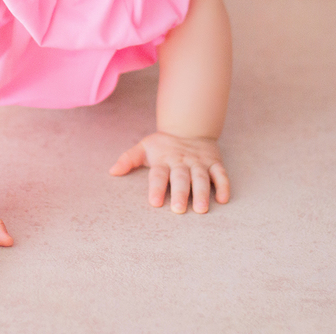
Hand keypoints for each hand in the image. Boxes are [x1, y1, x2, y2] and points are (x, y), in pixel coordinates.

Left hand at [109, 132, 230, 213]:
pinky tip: (223, 199)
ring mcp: (200, 162)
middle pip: (181, 177)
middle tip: (178, 209)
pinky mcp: (215, 162)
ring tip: (201, 209)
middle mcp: (182, 161)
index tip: (154, 202)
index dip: (156, 187)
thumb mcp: (144, 147)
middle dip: (180, 193)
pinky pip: (221, 174)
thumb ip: (129, 159)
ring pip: (202, 177)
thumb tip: (112, 171)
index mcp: (164, 159)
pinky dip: (223, 186)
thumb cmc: (163, 145)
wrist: (189, 126)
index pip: (159, 174)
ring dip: (202, 192)